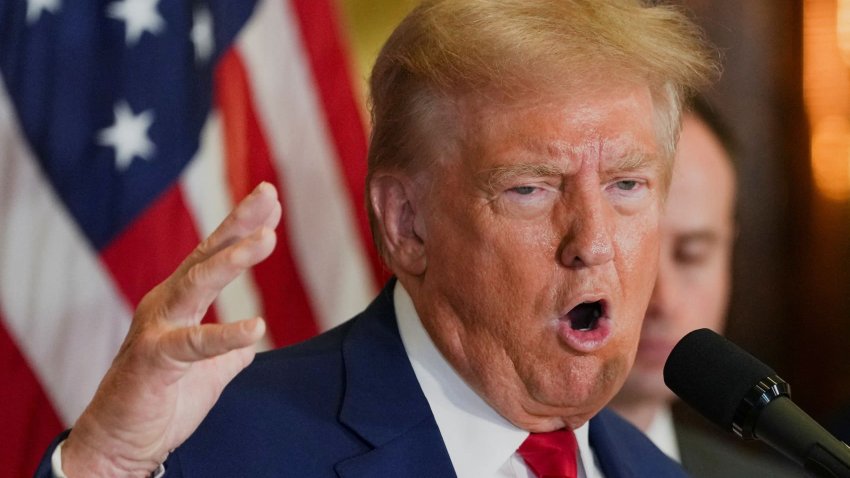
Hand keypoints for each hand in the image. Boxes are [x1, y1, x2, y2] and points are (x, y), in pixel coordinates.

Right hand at [61, 182, 281, 476]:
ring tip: (267, 238)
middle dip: (238, 224)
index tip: (271, 199)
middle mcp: (165, 305)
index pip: (212, 256)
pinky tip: (256, 327)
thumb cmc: (161, 400)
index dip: (241, 227)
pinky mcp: (155, 360)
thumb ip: (227, 352)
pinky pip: (194, 344)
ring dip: (233, 259)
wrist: (122, 443)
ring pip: (196, 284)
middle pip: (205, 256)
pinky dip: (226, 335)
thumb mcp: (207, 370)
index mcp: (178, 303)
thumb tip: (250, 345)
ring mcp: (157, 329)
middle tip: (268, 195)